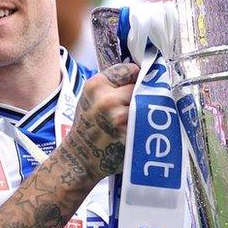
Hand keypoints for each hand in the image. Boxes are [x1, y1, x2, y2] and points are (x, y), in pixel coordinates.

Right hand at [62, 62, 139, 181]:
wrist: (80, 158)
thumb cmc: (87, 127)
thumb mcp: (90, 98)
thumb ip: (111, 85)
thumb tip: (140, 74)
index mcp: (96, 86)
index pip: (129, 70)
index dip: (135, 78)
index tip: (135, 85)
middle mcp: (107, 100)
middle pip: (140, 87)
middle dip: (141, 95)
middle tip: (135, 105)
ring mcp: (120, 118)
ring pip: (146, 104)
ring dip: (145, 110)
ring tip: (138, 117)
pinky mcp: (130, 134)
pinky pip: (147, 122)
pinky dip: (147, 124)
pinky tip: (139, 129)